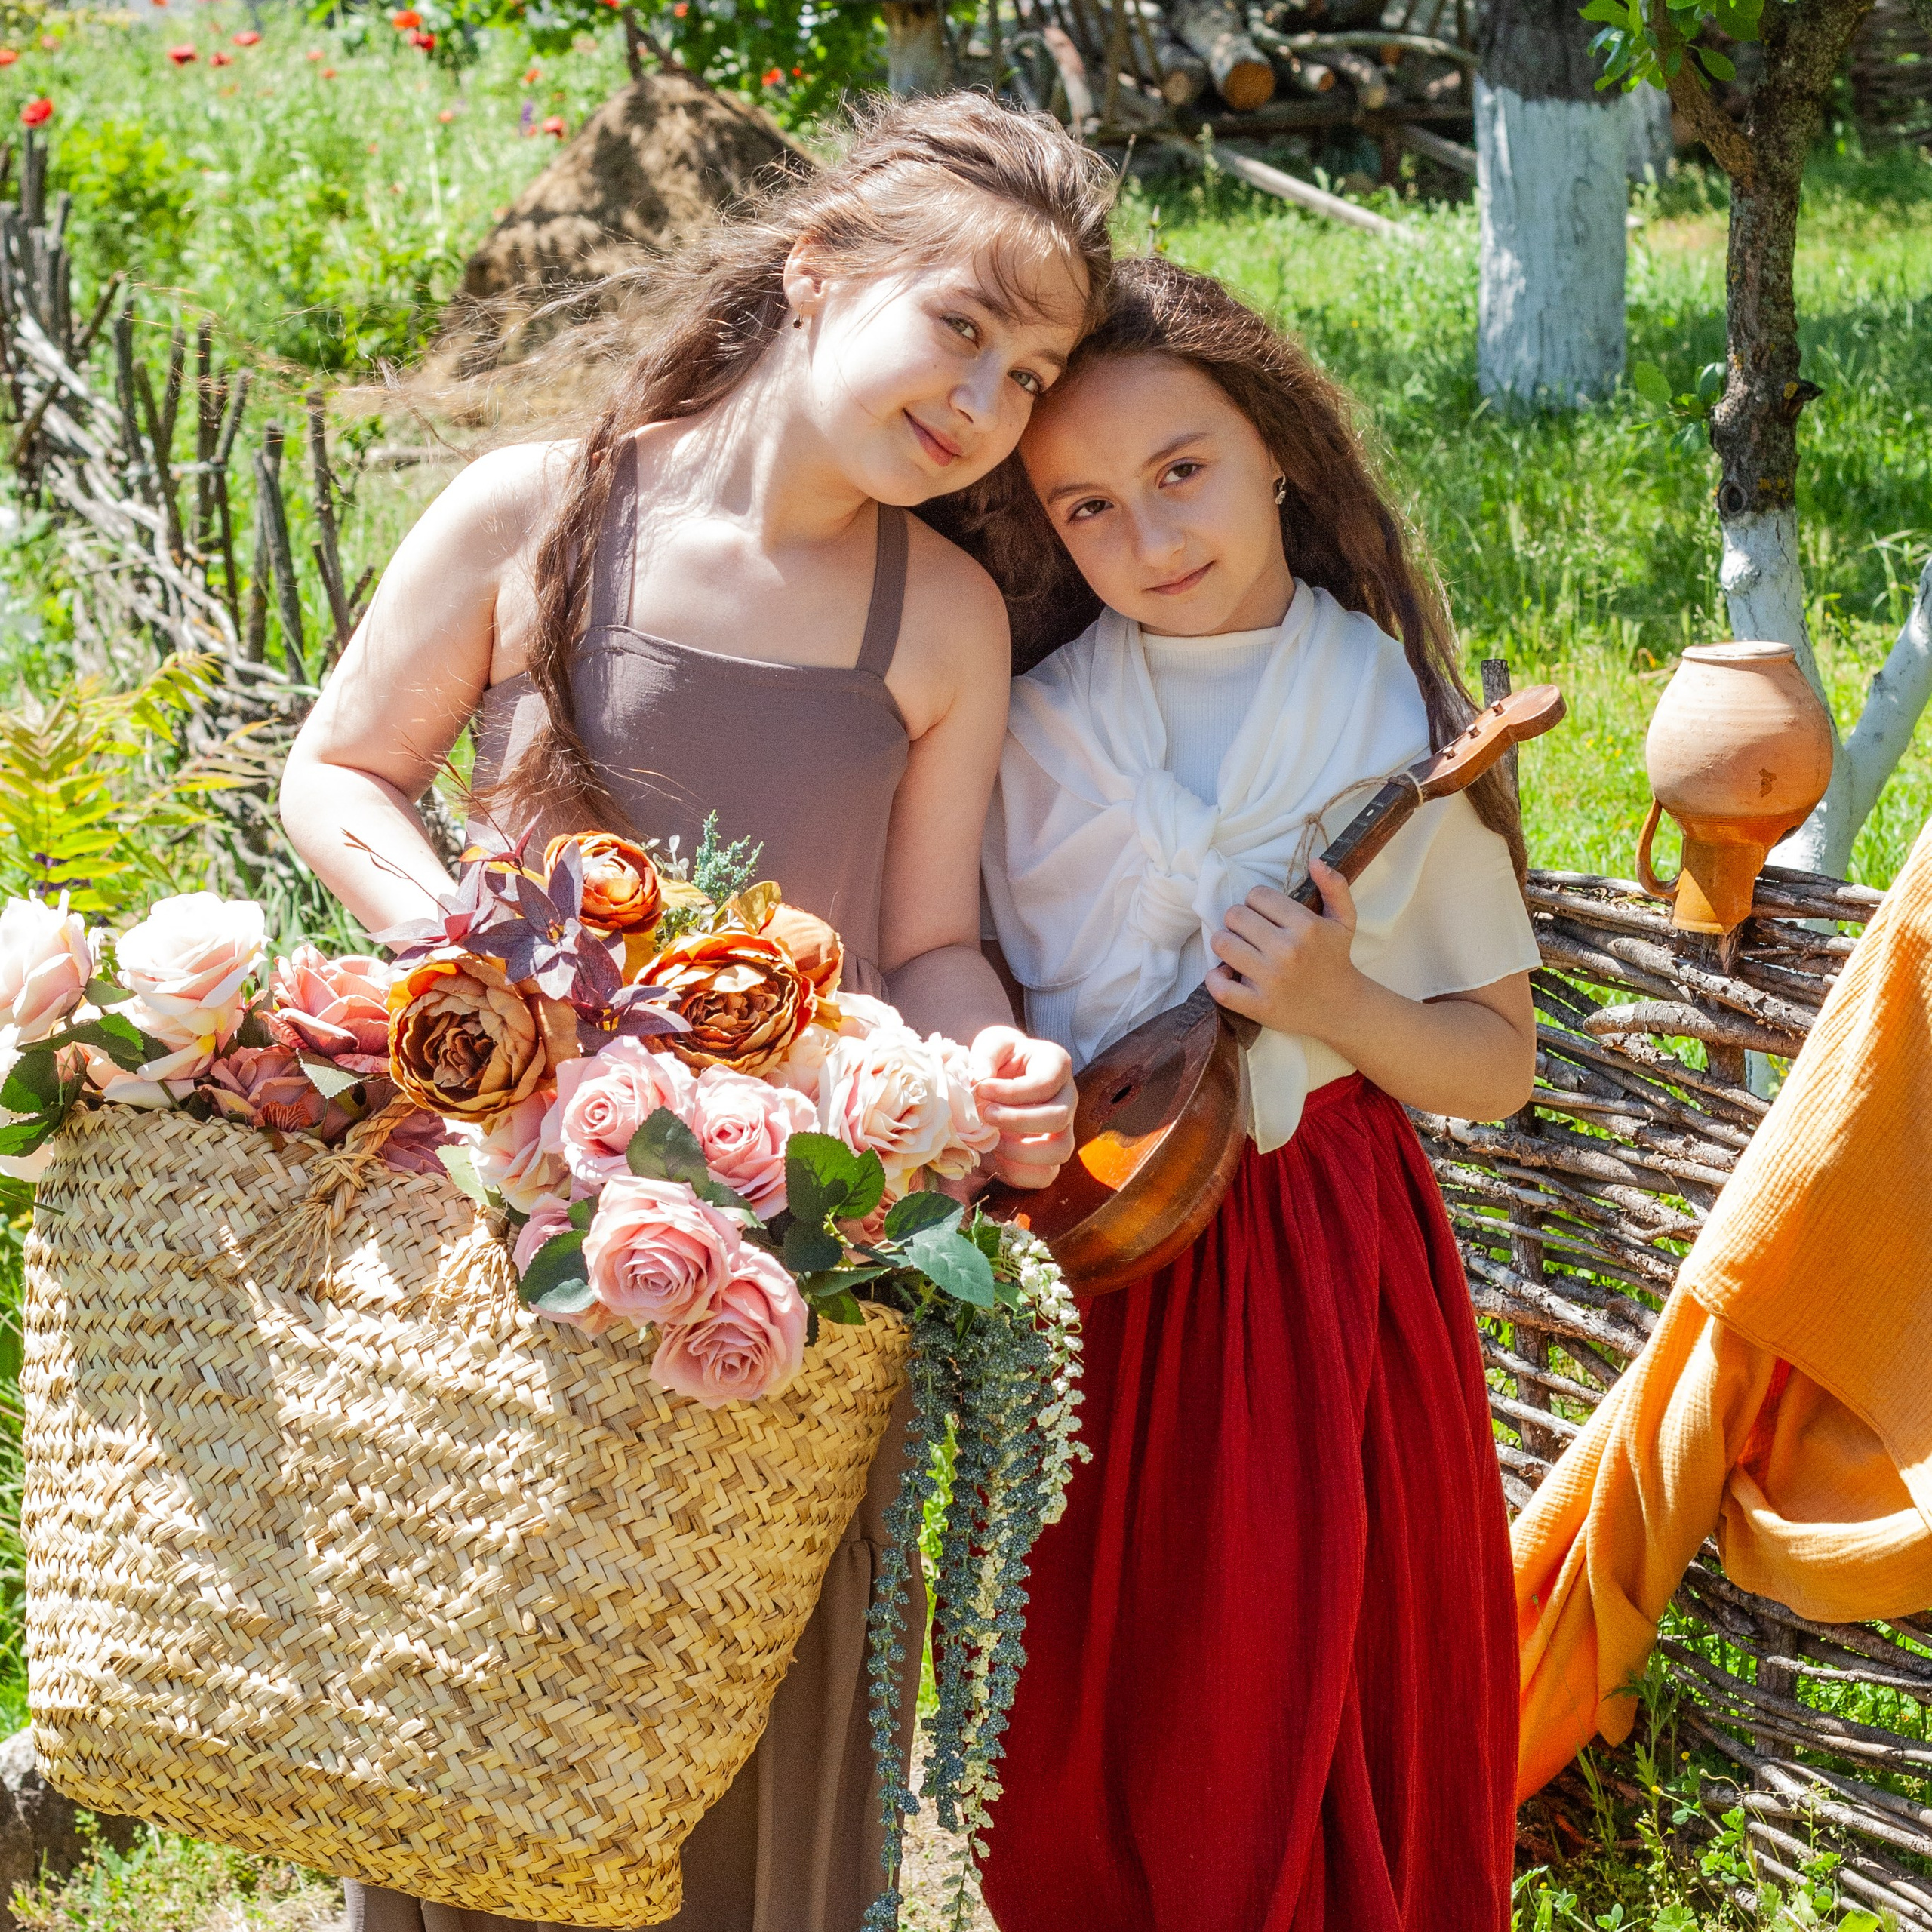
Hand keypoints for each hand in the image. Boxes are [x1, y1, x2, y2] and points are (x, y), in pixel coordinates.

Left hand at [969, 1024, 1075, 1189]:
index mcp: (1056, 1065)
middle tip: (986, 1115)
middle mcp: (1067, 1098)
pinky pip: (1045, 1175)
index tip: (981, 1089)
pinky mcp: (1050, 1156)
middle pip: (1058, 1117)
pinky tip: (995, 1158)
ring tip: (991, 1140)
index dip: (1012, 1091)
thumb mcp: (991, 1045)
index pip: (1045, 1083)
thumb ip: (986, 1054)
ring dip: (1020, 1151)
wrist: (998, 1081)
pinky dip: (1018, 1173)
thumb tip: (980, 1078)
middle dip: (1017, 1120)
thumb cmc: (998, 1059)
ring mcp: (1063, 1130)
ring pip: (1060, 1151)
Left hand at [1206, 859, 1364, 1040]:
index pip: (1257, 895)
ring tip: (1239, 949)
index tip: (1265, 915)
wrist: (1341, 1007)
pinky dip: (1215, 978)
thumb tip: (1314, 861)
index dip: (1257, 902)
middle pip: (1235, 915)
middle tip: (1251, 932)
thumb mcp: (1344, 920)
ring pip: (1222, 943)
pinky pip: (1219, 987)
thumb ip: (1335, 886)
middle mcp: (1287, 951)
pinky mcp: (1258, 1005)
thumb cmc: (1335, 959)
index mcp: (1305, 926)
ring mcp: (1270, 979)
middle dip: (1239, 920)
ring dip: (1225, 943)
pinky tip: (1227, 973)